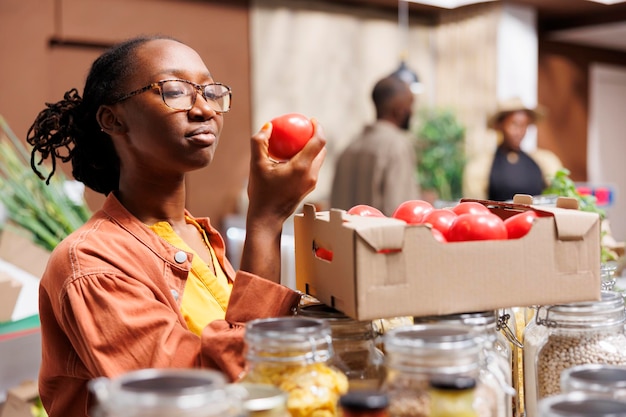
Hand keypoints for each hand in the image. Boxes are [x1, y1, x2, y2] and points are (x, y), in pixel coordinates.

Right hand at [239, 119, 325, 280]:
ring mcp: (311, 183)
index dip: (318, 127)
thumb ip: (260, 142)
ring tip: (297, 142)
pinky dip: (306, 159)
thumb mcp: (256, 165)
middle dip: (316, 136)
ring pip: (318, 160)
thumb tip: (268, 125)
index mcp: (302, 167)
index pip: (318, 141)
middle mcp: (311, 174)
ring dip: (311, 149)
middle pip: (321, 150)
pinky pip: (311, 168)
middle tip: (304, 128)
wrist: (267, 218)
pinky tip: (292, 158)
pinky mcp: (308, 188)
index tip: (311, 120)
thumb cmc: (261, 193)